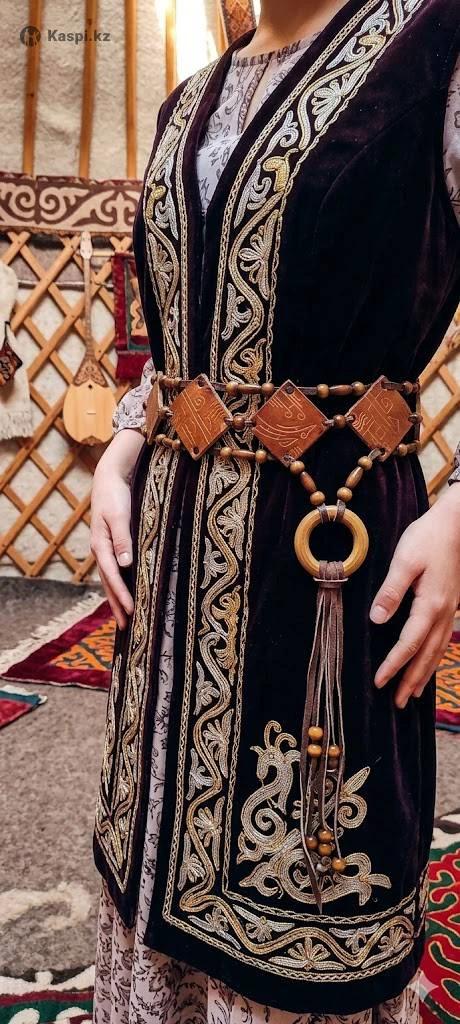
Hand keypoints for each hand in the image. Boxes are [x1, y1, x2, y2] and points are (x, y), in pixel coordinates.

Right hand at [90, 430, 143, 628]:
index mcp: (101, 545)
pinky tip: (125, 591)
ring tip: (124, 617)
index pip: (112, 576)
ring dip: (116, 598)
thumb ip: (122, 539)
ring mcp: (104, 548)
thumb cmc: (116, 496)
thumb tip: (125, 564)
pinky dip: (118, 584)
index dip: (121, 594)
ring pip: (109, 579)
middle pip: (108, 583)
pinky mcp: (110, 545)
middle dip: (116, 605)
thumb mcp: (120, 515)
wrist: (108, 479)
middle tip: (125, 627)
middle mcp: (100, 550)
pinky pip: (113, 570)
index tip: (130, 611)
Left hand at [369, 484, 459, 707]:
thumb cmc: (429, 537)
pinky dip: (434, 657)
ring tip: (414, 694)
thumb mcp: (405, 559)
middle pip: (426, 655)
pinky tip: (429, 661)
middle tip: (398, 703)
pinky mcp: (451, 604)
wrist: (457, 522)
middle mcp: (444, 613)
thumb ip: (391, 591)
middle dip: (411, 680)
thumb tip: (376, 619)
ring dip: (424, 673)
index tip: (379, 683)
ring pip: (437, 650)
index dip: (393, 665)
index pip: (408, 644)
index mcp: (430, 605)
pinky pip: (443, 639)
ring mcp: (451, 610)